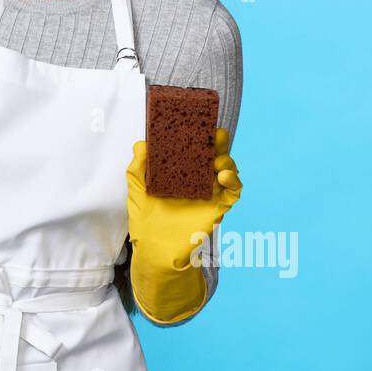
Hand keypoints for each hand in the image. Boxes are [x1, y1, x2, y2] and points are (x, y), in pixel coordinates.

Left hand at [125, 127, 243, 323]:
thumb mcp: (137, 189)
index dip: (199, 133)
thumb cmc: (146, 218)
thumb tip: (141, 144)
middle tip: (216, 134)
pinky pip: (233, 192)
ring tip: (218, 161)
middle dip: (218, 142)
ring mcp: (209, 192)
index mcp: (180, 169)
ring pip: (227, 169)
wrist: (155, 249)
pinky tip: (224, 177)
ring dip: (227, 160)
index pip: (194, 146)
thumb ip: (138, 167)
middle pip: (214, 153)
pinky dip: (234, 181)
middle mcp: (198, 178)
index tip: (200, 121)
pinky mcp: (218, 207)